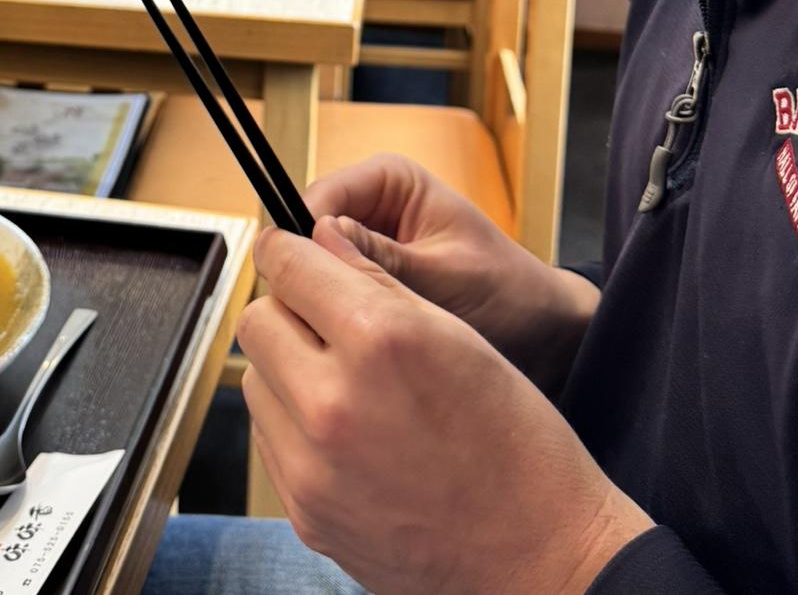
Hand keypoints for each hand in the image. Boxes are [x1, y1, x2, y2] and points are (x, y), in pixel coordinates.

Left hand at [239, 219, 650, 594]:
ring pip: (256, 381)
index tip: (289, 249)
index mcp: (377, 341)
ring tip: (345, 381)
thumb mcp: (458, 333)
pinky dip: (295, 425)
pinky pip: (271, 442)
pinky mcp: (306, 515)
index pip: (287, 267)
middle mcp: (332, 403)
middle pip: (257, 322)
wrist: (542, 558)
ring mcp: (312, 468)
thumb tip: (321, 239)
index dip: (287, 249)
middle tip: (326, 319)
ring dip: (287, 369)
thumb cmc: (517, 443)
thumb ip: (378, 280)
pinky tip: (350, 431)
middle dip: (286, 311)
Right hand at [305, 154, 598, 393]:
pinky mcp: (363, 280)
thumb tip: (318, 238)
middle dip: (312, 281)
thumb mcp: (445, 277)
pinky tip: (349, 351)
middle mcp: (368, 204)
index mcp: (388, 180)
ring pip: (312, 272)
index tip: (303, 293)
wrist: (541, 335)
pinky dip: (336, 323)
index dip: (303, 246)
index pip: (317, 200)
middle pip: (305, 237)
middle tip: (324, 329)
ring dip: (325, 306)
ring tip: (343, 344)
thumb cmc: (508, 296)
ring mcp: (361, 244)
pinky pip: (329, 297)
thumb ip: (384, 260)